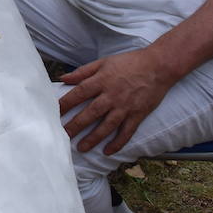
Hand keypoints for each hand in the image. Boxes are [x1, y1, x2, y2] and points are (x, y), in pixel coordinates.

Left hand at [58, 48, 177, 154]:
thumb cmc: (129, 62)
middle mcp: (112, 95)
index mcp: (102, 80)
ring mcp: (125, 107)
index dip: (66, 103)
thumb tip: (63, 78)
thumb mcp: (103, 61)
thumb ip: (83, 71)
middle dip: (76, 125)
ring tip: (82, 148)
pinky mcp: (138, 115)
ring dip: (94, 138)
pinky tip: (108, 151)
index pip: (79, 93)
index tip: (54, 113)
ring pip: (107, 125)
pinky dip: (118, 142)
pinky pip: (126, 132)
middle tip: (63, 135)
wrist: (158, 66)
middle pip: (91, 112)